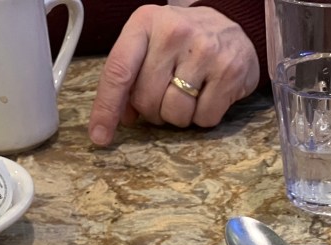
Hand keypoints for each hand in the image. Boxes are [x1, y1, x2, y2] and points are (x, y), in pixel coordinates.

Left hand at [88, 5, 259, 144]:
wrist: (231, 29)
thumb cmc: (184, 42)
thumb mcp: (151, 45)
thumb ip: (131, 76)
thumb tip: (123, 117)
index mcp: (145, 23)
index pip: (118, 71)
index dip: (106, 108)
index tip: (99, 136)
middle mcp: (174, 32)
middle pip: (147, 99)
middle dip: (153, 111)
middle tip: (166, 97)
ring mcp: (205, 50)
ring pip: (175, 113)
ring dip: (179, 117)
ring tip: (189, 95)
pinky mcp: (229, 71)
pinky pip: (204, 117)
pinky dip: (203, 117)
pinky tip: (208, 95)